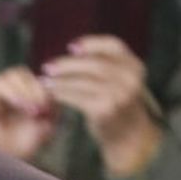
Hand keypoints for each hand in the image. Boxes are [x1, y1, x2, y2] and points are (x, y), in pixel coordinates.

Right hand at [0, 65, 57, 162]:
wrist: (0, 161)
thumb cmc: (22, 146)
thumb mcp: (45, 125)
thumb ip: (52, 107)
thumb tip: (52, 90)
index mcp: (26, 93)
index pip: (38, 79)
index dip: (46, 90)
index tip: (49, 109)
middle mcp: (11, 89)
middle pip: (27, 74)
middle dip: (37, 89)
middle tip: (41, 108)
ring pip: (14, 74)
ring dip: (25, 89)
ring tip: (30, 109)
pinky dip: (12, 91)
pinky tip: (19, 104)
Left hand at [40, 34, 159, 176]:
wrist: (128, 137)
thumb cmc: (119, 106)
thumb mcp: (121, 81)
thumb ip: (107, 66)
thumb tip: (73, 51)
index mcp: (135, 66)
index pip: (114, 45)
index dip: (92, 43)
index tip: (71, 46)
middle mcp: (129, 79)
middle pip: (94, 63)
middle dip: (68, 64)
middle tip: (48, 66)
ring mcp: (118, 94)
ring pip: (83, 81)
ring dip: (60, 80)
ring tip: (45, 81)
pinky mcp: (104, 110)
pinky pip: (77, 97)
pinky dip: (62, 94)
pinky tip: (52, 94)